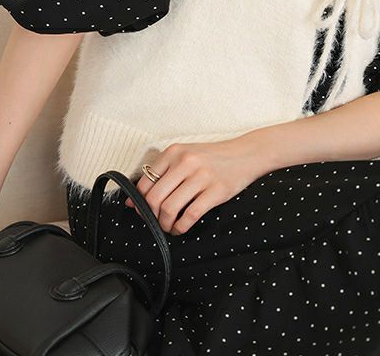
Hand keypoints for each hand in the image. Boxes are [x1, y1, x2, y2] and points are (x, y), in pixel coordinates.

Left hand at [124, 137, 263, 235]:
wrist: (246, 154)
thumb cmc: (213, 157)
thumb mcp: (186, 156)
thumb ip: (162, 174)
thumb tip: (133, 201)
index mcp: (174, 152)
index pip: (145, 182)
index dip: (140, 202)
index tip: (143, 212)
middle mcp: (185, 162)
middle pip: (154, 198)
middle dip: (151, 216)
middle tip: (156, 222)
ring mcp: (201, 176)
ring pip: (170, 208)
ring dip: (165, 224)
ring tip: (169, 226)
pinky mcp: (216, 191)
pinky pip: (190, 215)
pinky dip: (181, 227)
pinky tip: (181, 228)